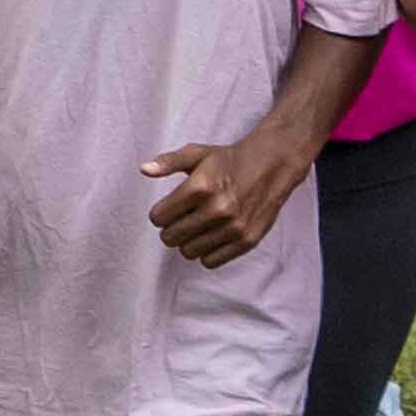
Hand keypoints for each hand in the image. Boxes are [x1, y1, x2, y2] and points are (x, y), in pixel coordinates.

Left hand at [143, 129, 304, 267]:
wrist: (271, 166)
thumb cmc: (229, 160)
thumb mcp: (196, 154)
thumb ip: (168, 162)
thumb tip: (144, 169)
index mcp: (200, 187)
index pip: (159, 217)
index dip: (159, 214)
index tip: (167, 209)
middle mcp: (217, 209)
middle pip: (171, 238)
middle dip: (171, 229)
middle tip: (181, 219)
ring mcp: (234, 227)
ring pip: (189, 252)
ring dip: (188, 241)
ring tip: (197, 226)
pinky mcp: (247, 241)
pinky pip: (211, 262)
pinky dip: (206, 252)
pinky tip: (211, 236)